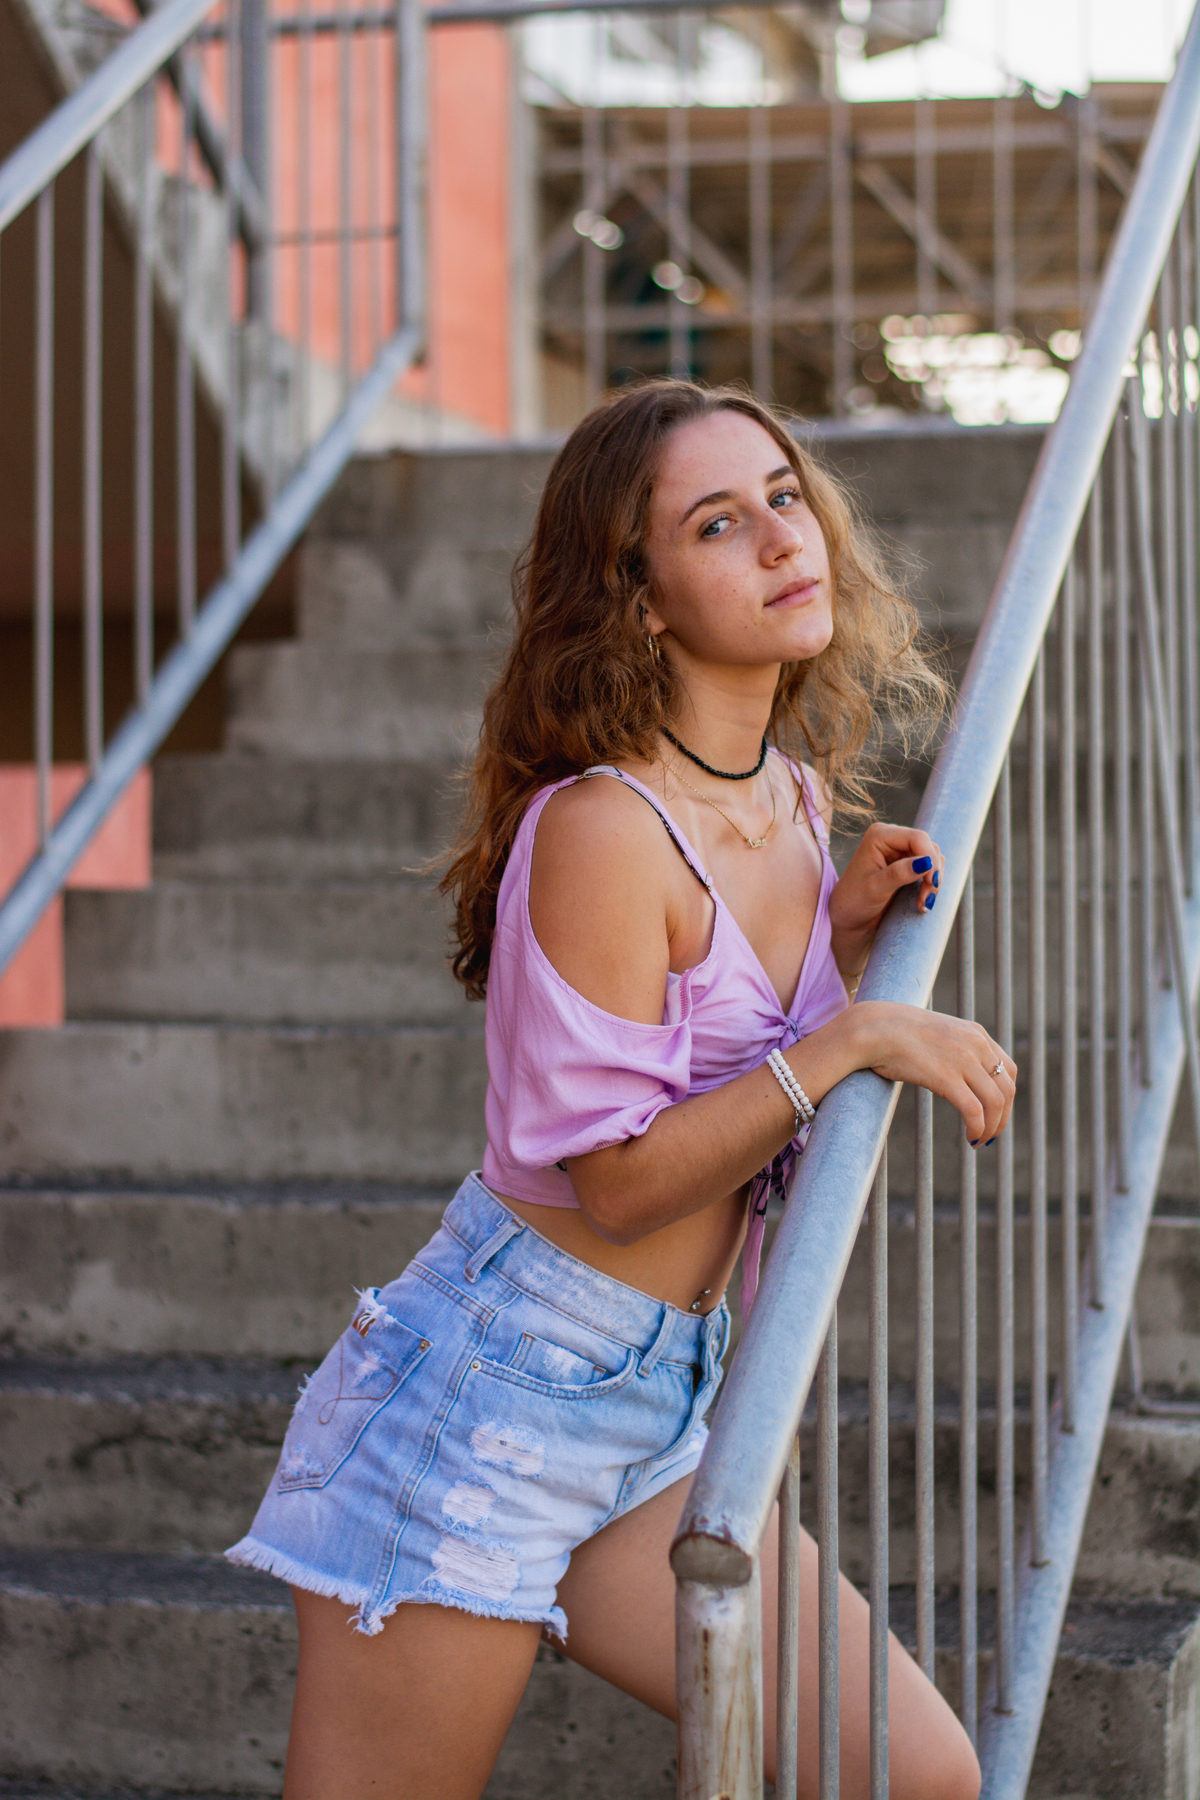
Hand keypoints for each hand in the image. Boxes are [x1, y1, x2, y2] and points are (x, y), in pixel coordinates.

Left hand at [829, 823, 943, 973]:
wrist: (848, 919)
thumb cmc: (854, 902)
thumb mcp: (875, 888)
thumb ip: (899, 874)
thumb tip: (926, 862)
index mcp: (879, 835)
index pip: (917, 837)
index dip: (930, 858)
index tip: (931, 883)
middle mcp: (891, 838)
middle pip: (928, 847)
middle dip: (933, 872)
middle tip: (927, 898)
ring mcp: (900, 851)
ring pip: (932, 858)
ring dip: (933, 880)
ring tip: (923, 902)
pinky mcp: (907, 865)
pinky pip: (929, 869)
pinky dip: (930, 884)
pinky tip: (923, 901)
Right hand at [852, 1001, 1016, 1144]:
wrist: (874, 1028)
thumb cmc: (895, 1032)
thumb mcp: (937, 1034)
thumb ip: (954, 1049)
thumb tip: (955, 1073)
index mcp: (976, 1033)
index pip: (1008, 1069)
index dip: (1006, 1096)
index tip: (995, 1113)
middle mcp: (977, 1045)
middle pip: (1007, 1088)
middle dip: (1002, 1117)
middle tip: (990, 1134)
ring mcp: (964, 1060)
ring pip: (995, 1103)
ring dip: (992, 1127)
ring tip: (978, 1140)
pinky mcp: (947, 1078)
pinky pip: (974, 1111)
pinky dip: (978, 1128)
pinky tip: (970, 1138)